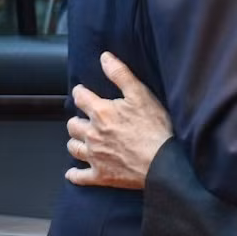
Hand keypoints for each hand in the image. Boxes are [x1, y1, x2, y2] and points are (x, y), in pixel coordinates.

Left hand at [65, 52, 173, 188]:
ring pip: (73, 147)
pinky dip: (75, 175)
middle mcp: (92, 134)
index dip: (81, 92)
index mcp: (101, 113)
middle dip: (78, 119)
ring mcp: (95, 157)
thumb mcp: (141, 94)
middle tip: (86, 118)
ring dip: (75, 142)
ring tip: (82, 139)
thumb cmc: (155, 129)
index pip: (80, 97)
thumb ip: (120, 74)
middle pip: (73, 125)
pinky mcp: (101, 176)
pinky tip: (74, 173)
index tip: (83, 92)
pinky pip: (80, 177)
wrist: (163, 162)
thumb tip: (105, 58)